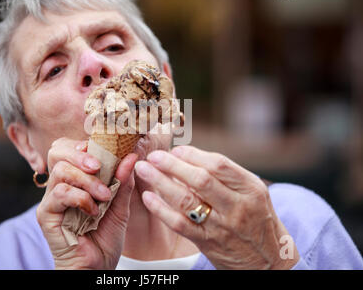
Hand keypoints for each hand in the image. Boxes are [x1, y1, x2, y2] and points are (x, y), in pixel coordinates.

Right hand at [36, 138, 137, 268]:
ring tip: (104, 196)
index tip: (105, 152)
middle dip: (81, 154)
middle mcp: (59, 186)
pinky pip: (59, 194)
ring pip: (61, 171)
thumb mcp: (120, 206)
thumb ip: (123, 181)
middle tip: (99, 167)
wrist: (96, 268)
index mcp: (74, 180)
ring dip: (87, 181)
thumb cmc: (105, 238)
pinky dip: (81, 198)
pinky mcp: (46, 215)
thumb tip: (131, 155)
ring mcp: (51, 200)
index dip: (83, 145)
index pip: (68, 148)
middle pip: (57, 151)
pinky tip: (93, 211)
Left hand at [135, 145, 299, 269]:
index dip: (193, 154)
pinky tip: (147, 197)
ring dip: (160, 182)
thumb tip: (187, 156)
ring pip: (186, 200)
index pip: (218, 164)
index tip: (175, 149)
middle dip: (173, 165)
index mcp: (250, 188)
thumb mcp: (252, 192)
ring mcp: (221, 226)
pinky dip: (161, 209)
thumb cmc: (255, 218)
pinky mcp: (207, 243)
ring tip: (143, 169)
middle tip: (153, 156)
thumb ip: (225, 176)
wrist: (267, 260)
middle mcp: (237, 206)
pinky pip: (179, 224)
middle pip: (200, 180)